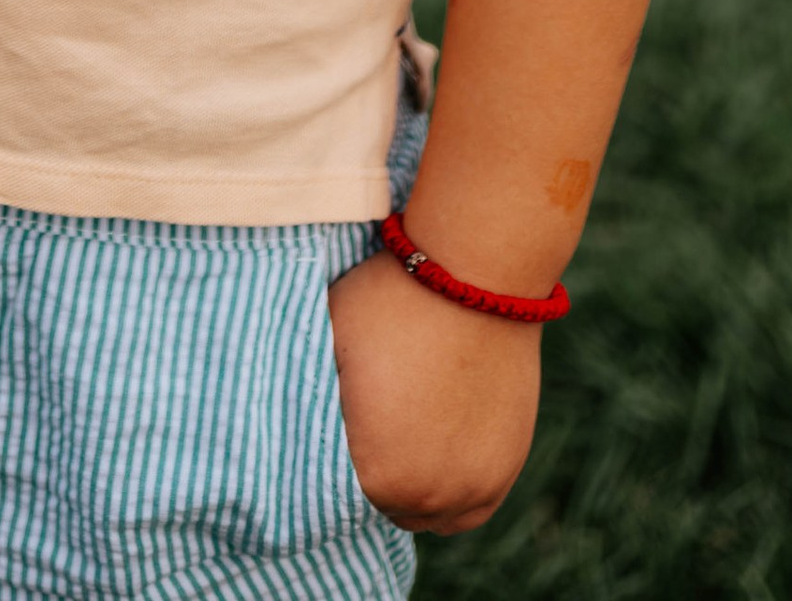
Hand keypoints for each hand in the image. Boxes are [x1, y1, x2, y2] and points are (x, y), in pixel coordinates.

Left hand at [326, 251, 540, 534]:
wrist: (473, 278)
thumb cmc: (389, 306)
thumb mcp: (326, 350)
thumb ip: (311, 402)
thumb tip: (286, 424)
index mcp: (375, 475)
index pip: (334, 494)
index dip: (329, 459)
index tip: (331, 428)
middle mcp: (427, 498)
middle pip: (382, 506)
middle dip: (370, 474)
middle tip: (366, 428)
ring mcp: (472, 489)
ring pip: (425, 513)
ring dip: (411, 490)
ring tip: (400, 438)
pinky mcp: (505, 470)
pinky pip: (467, 509)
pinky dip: (450, 492)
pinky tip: (433, 456)